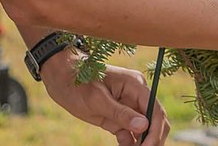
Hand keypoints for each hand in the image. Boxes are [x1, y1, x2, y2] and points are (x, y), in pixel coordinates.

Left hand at [40, 53, 170, 144]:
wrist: (62, 79)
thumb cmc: (78, 83)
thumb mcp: (98, 100)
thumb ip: (121, 113)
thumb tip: (145, 126)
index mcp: (135, 85)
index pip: (155, 109)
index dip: (155, 130)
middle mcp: (135, 95)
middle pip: (155, 120)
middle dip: (152, 138)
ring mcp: (128, 106)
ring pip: (144, 129)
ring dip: (142, 142)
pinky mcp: (118, 116)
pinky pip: (130, 132)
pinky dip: (130, 143)